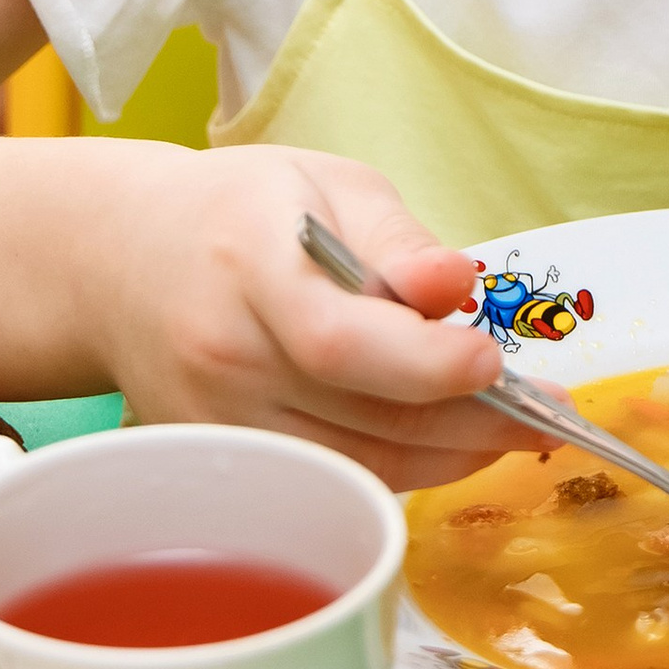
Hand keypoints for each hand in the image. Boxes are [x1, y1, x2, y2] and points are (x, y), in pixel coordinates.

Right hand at [88, 144, 508, 487]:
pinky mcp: (224, 467)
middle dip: (474, 422)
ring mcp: (218, 426)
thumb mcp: (326, 186)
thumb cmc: (239, 212)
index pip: (339, 341)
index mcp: (249, 267)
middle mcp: (225, 359)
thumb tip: (460, 286)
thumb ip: (397, 241)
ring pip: (359, 467)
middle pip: (363, 417)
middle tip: (548, 410)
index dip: (425, 364)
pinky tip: (448, 440)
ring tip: (516, 426)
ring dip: (452, 456)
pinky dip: (402, 468)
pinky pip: (334, 482)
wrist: (120, 263)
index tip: (494, 361)